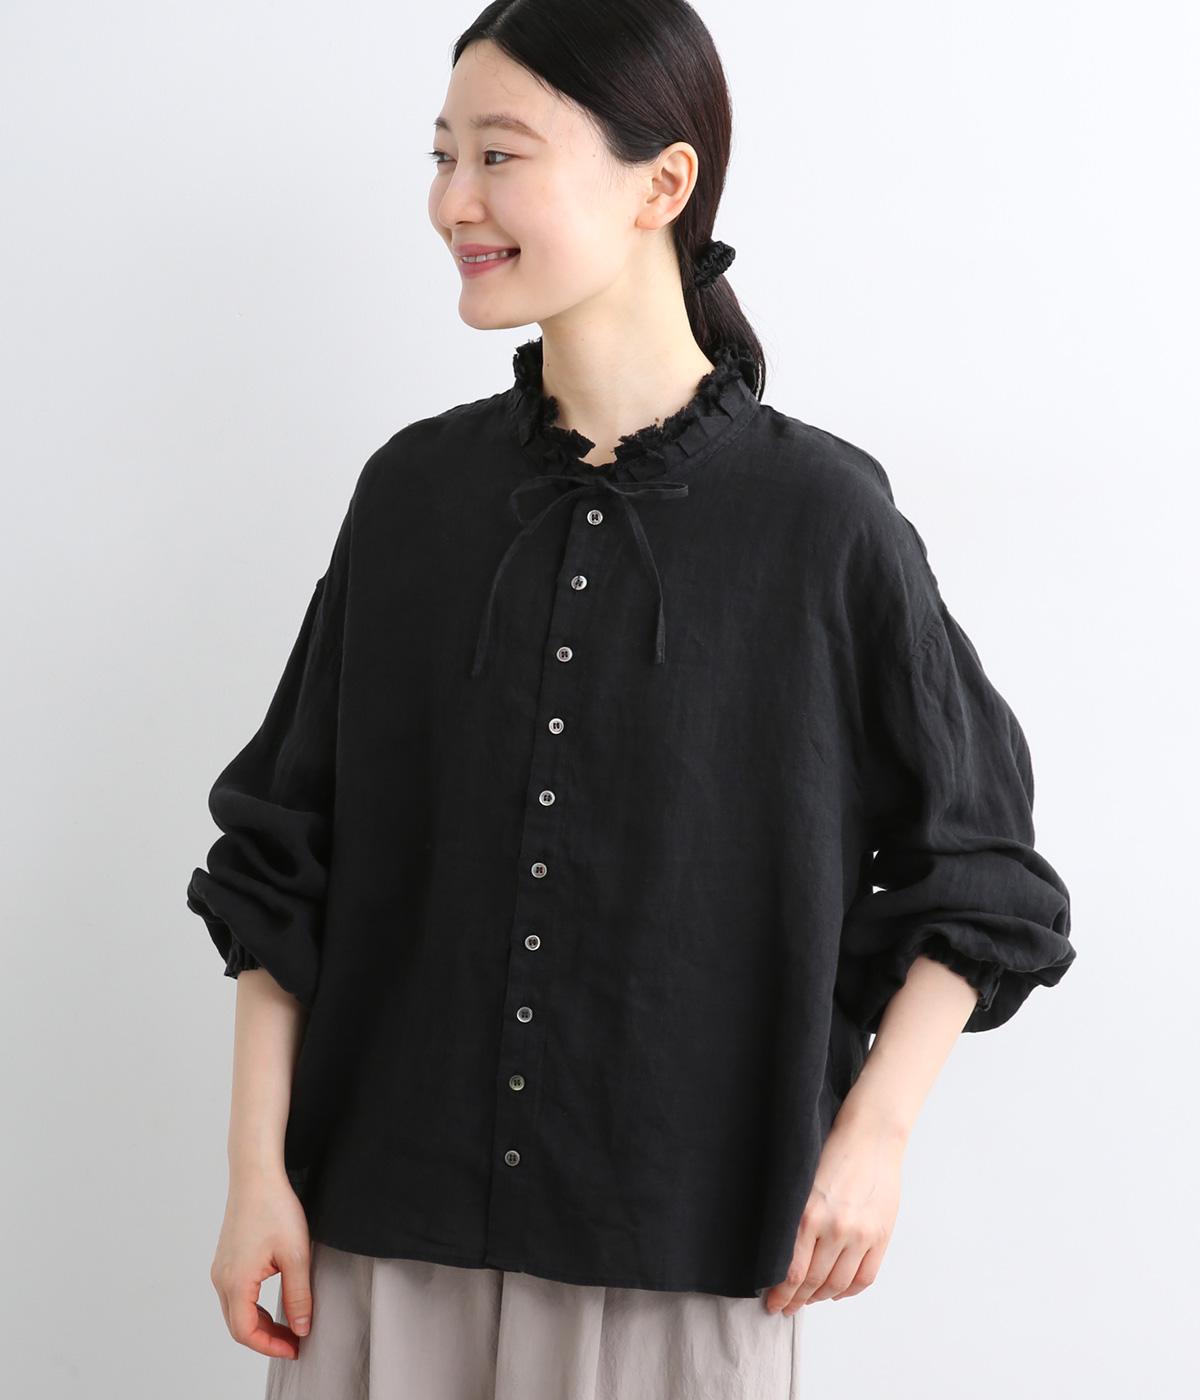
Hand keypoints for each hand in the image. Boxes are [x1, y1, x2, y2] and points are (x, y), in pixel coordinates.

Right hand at [210, 1170, 313, 1357]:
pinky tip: (273, 1304)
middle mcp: (221, 1279)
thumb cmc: (275, 1208)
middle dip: (266, 1338)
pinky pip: (235, 1295)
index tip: (295, 1348)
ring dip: (259, 1324)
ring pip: (235, 1311)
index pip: (246, 1332)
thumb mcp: (296, 1254)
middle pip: (238, 1325)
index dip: (270, 1346)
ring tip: (289, 1325)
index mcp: (236, 1282)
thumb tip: (301, 1329)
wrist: (256, 1175)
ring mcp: (220, 1269)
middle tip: (296, 1340)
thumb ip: (299, 1295)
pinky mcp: (225, 1260)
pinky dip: (252, 1308)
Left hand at [763, 1112, 905, 1314]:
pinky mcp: (881, 1236)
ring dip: (821, 1297)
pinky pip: (864, 1278)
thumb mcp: (803, 1184)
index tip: (772, 1303)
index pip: (792, 1271)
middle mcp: (836, 1228)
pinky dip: (848, 1291)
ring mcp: (861, 1234)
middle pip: (813, 1281)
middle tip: (786, 1307)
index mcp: (809, 1214)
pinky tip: (837, 1290)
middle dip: (797, 1299)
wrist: (871, 1136)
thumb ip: (795, 1220)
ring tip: (809, 1299)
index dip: (781, 1293)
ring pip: (838, 1284)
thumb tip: (781, 1257)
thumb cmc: (833, 1153)